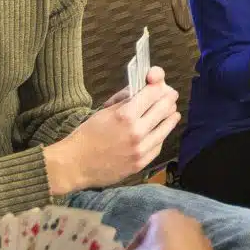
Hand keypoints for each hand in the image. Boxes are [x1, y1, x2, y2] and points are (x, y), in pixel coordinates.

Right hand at [48, 74, 180, 195]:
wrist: (75, 165)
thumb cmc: (86, 136)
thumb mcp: (104, 111)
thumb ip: (125, 101)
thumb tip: (142, 90)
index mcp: (125, 115)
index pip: (152, 94)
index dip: (158, 86)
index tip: (161, 84)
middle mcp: (136, 132)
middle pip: (163, 109)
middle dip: (168, 99)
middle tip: (171, 95)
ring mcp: (140, 149)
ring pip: (165, 128)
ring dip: (170, 118)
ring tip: (173, 113)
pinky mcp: (141, 163)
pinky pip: (158, 146)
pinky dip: (161, 136)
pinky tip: (161, 132)